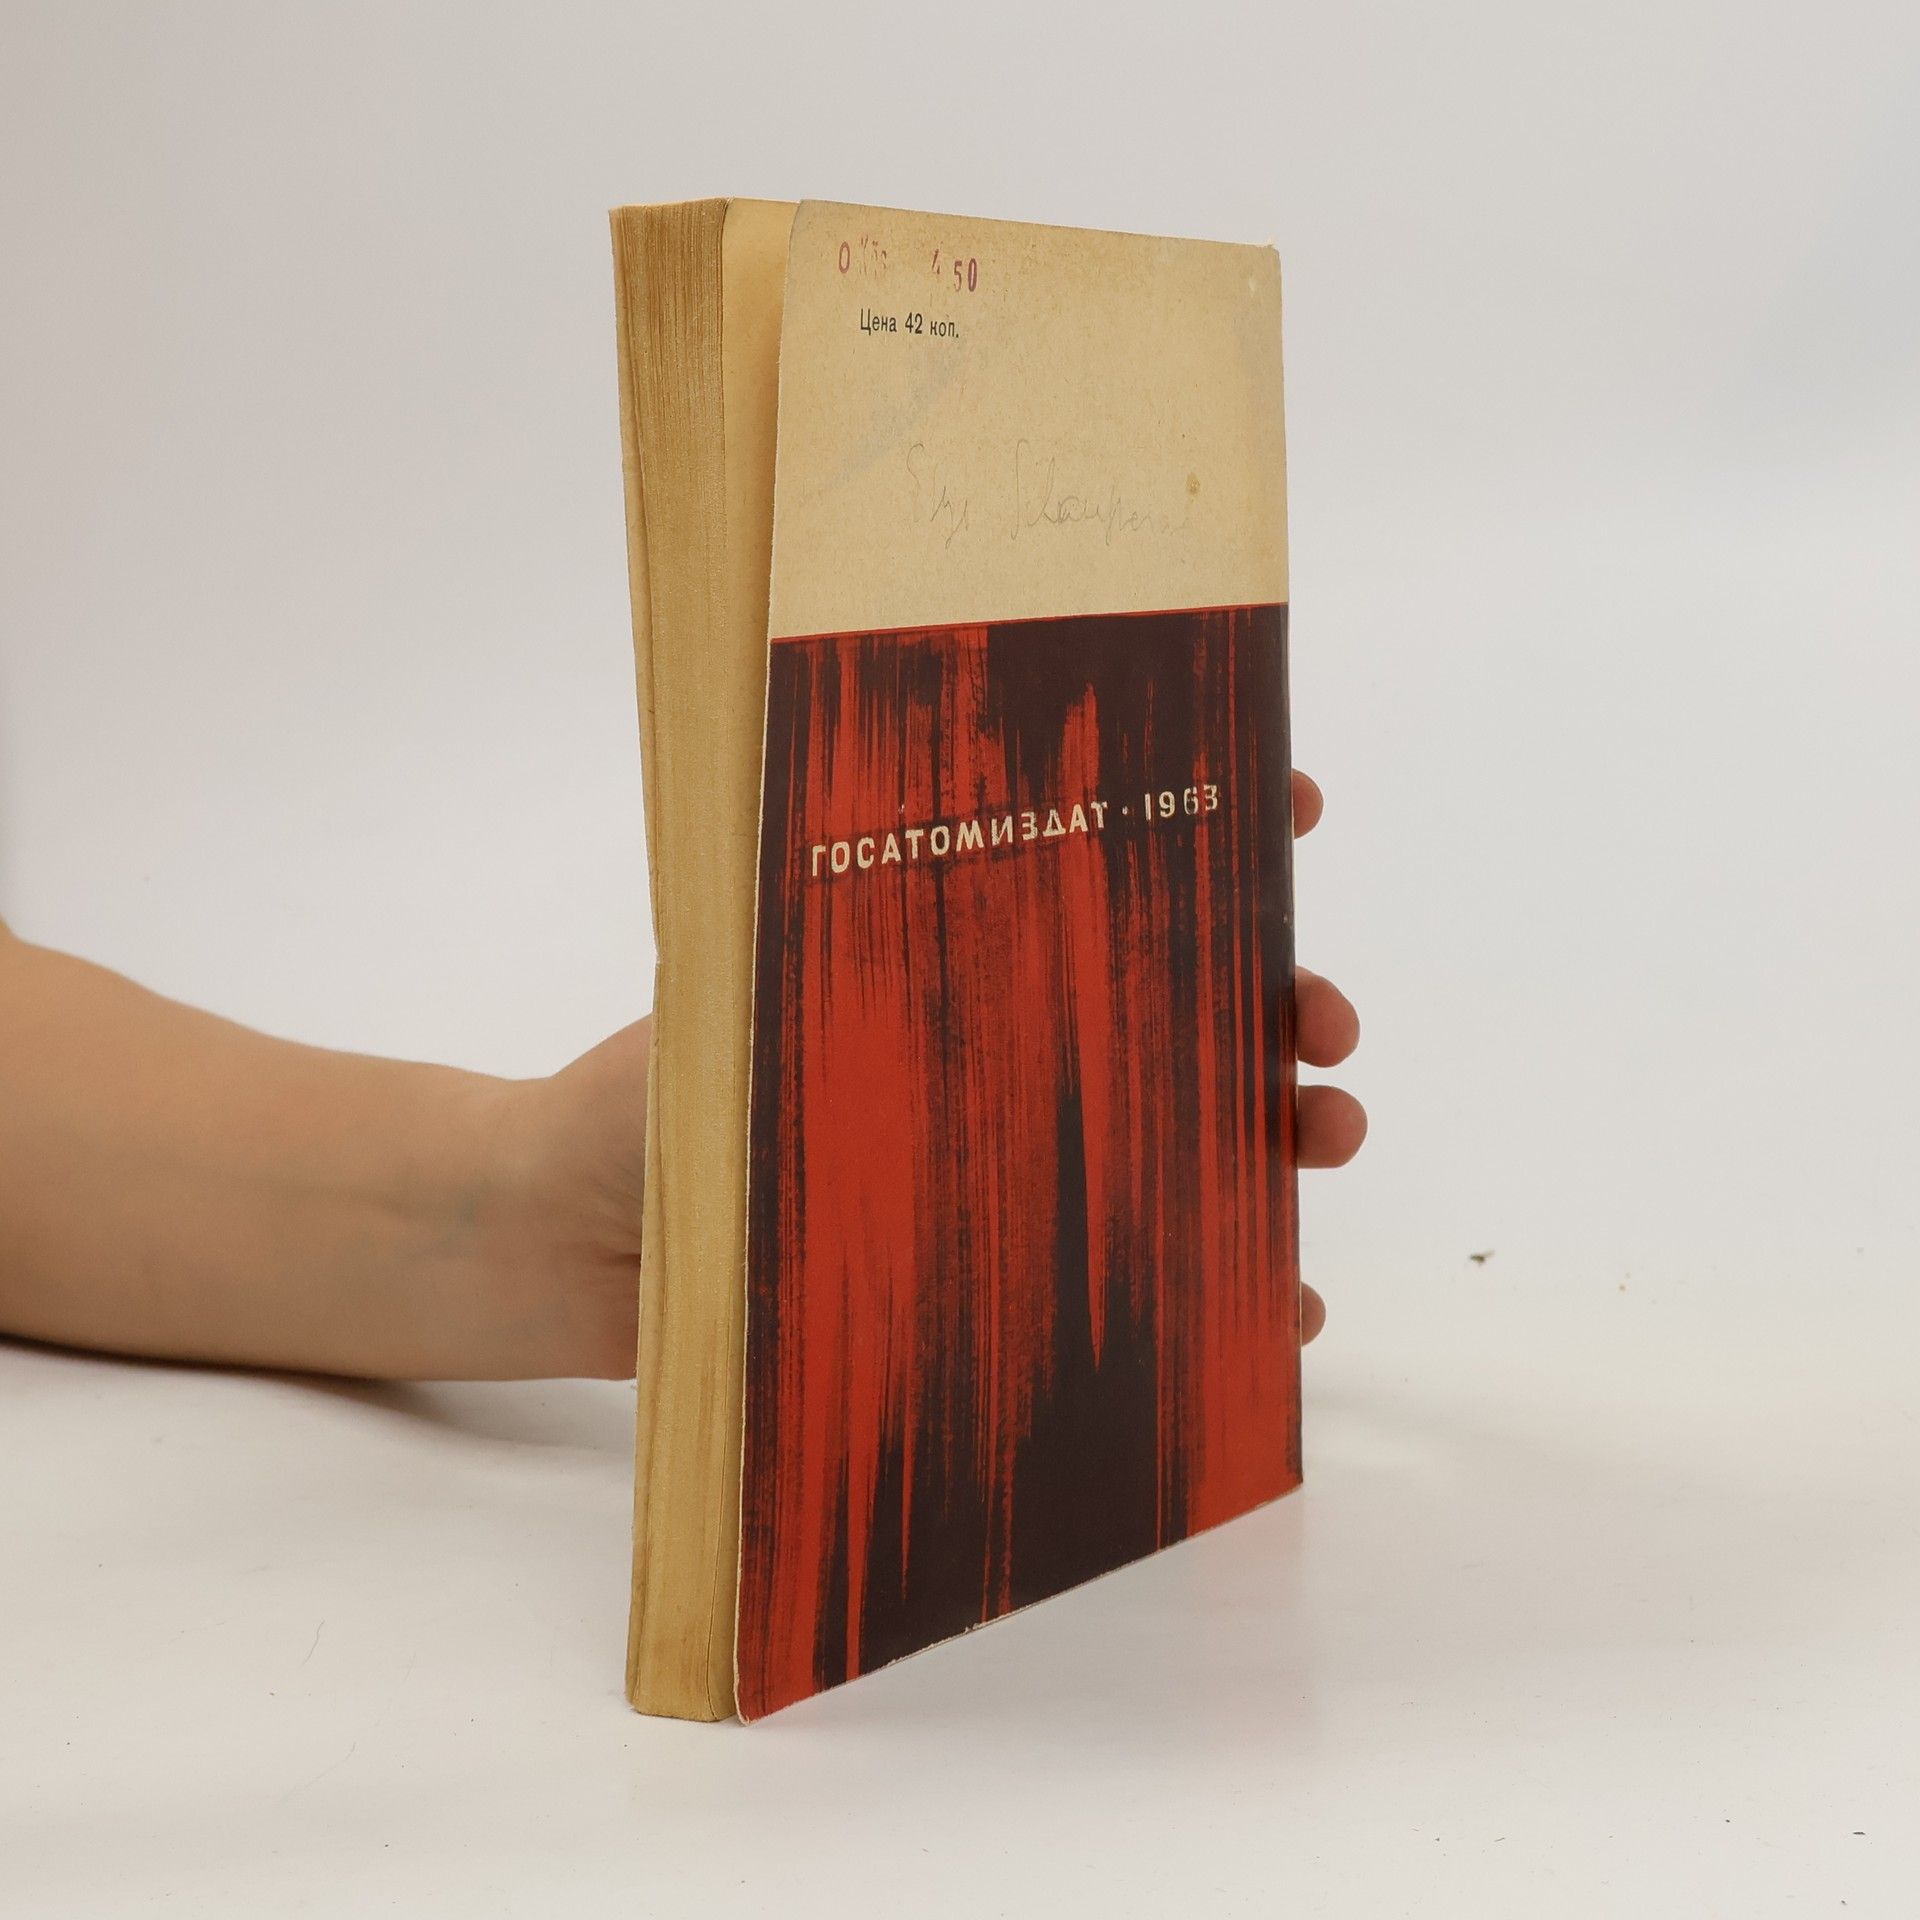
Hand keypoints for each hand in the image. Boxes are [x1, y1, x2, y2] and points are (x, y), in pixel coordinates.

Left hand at [516, 769, 1363, 1376]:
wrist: (561, 1243)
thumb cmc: (635, 1096)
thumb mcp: (734, 992)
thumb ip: (828, 942)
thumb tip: (963, 853)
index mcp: (947, 959)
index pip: (1093, 878)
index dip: (1205, 835)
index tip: (1294, 806)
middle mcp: (991, 1056)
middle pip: (1172, 1015)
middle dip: (1274, 1003)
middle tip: (1319, 1024)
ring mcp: (999, 1167)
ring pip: (1178, 1141)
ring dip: (1277, 1134)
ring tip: (1324, 1138)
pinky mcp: (987, 1274)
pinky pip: (1126, 1281)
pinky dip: (1218, 1294)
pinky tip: (1280, 1308)